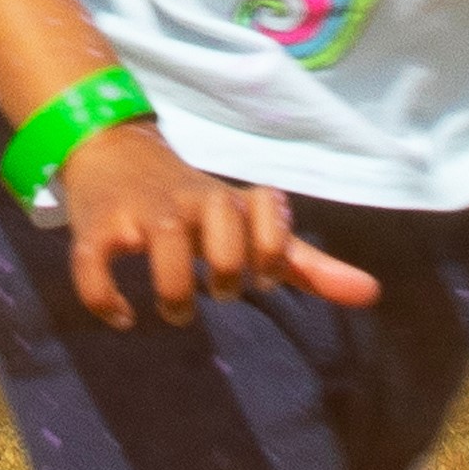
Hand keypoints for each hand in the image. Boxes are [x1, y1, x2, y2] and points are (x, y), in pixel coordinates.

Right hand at [51, 121, 382, 328]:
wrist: (114, 151)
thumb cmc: (196, 204)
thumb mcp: (251, 227)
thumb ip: (308, 264)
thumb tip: (372, 294)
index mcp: (230, 200)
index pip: (268, 210)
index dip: (273, 249)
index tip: (264, 278)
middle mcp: (190, 199)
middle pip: (220, 223)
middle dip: (226, 270)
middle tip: (220, 291)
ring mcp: (141, 212)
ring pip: (164, 243)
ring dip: (175, 290)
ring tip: (177, 311)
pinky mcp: (97, 230)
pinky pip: (96, 265)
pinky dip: (107, 300)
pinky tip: (124, 318)